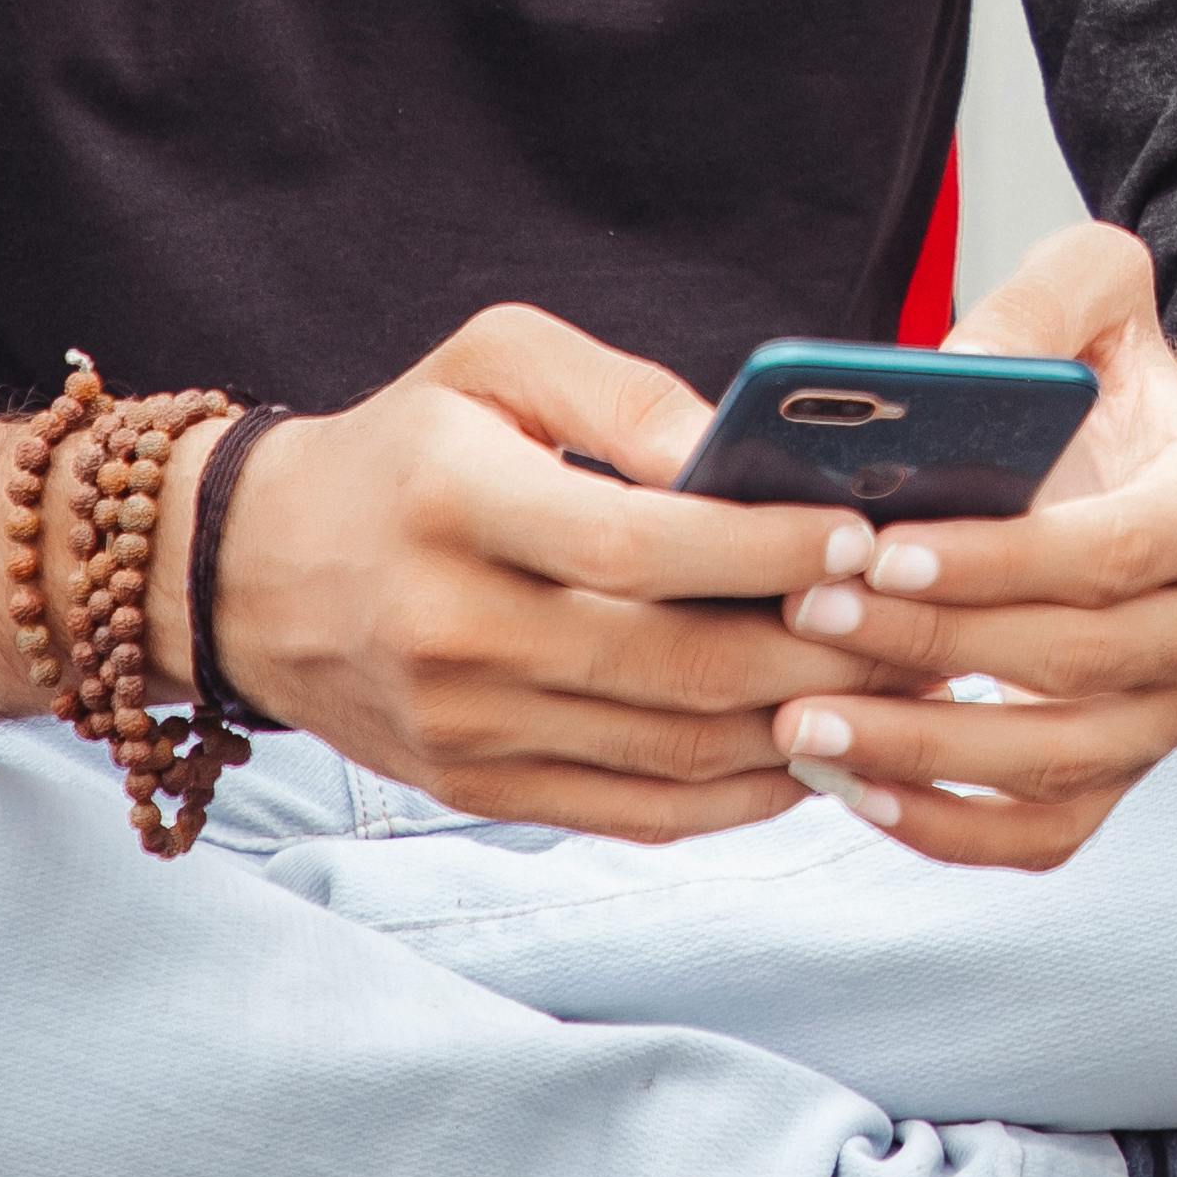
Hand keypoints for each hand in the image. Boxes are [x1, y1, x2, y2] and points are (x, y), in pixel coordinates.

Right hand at [186, 306, 899, 839]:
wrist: (252, 574)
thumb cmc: (404, 448)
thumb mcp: (493, 363)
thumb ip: (622, 392)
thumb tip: (742, 447)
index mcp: (455, 505)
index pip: (638, 547)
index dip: (761, 552)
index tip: (861, 538)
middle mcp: (452, 631)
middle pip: (673, 667)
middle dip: (817, 652)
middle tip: (924, 624)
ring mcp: (464, 728)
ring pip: (670, 752)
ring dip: (802, 729)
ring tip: (897, 687)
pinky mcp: (478, 790)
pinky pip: (636, 813)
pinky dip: (737, 796)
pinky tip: (813, 753)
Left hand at [755, 221, 1176, 872]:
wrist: (1152, 486)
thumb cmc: (1103, 393)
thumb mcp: (1092, 298)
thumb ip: (1037, 306)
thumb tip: (958, 372)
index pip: (1112, 553)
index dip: (997, 562)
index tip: (881, 552)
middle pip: (1075, 661)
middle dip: (932, 645)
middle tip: (805, 616)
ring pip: (1055, 764)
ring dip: (921, 749)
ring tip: (801, 719)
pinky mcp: (1126, 780)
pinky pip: (1044, 835)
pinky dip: (948, 828)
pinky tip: (852, 788)